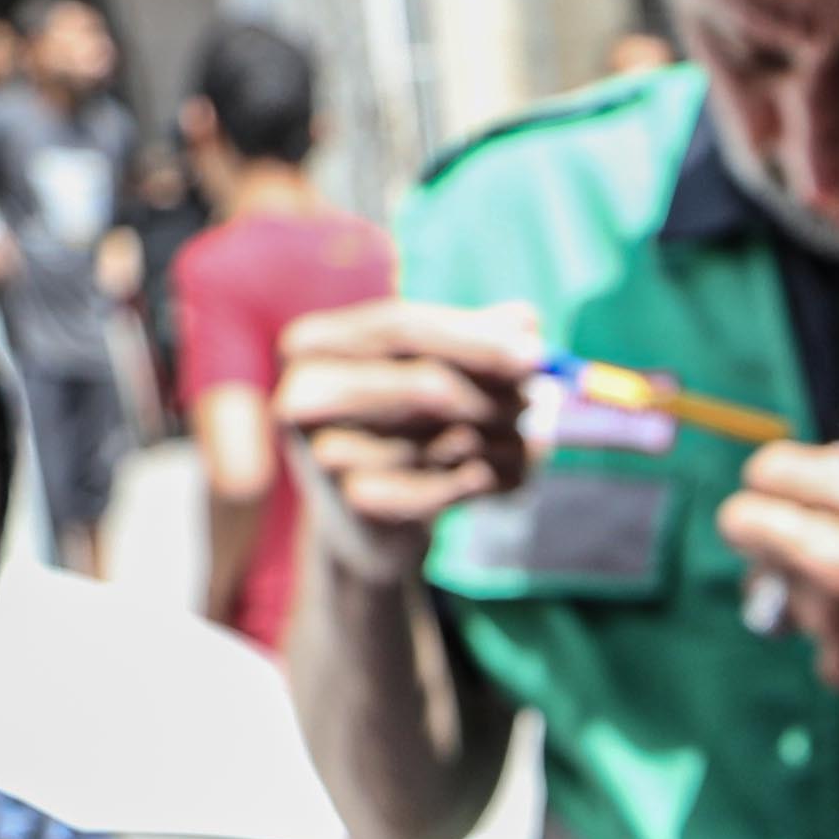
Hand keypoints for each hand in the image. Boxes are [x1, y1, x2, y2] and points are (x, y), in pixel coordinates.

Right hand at [272, 298, 549, 584]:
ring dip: (502, 438)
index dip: (475, 337)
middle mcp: (302, 394)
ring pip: (450, 438)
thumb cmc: (403, 425)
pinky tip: (488, 476)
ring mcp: (322, 455)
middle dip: (496, 394)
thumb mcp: (435, 367)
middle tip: (535, 401)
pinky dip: (486, 479)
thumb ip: (477, 336)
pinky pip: (452, 486)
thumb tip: (525, 318)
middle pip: (426, 383)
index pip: (401, 326)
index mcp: (313, 343)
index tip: (537, 352)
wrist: (369, 521)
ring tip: (512, 438)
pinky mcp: (355, 506)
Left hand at [717, 450, 838, 713]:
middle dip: (767, 524)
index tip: (787, 486)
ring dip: (806, 583)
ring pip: (777, 589)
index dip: (774, 475)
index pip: (764, 475)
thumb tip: (822, 473)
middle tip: (798, 531)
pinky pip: (816, 638)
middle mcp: (833, 563)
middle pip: (745, 530)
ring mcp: (831, 621)